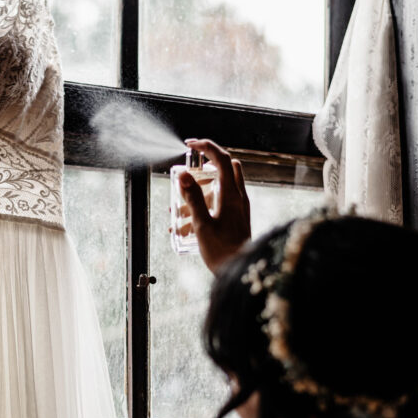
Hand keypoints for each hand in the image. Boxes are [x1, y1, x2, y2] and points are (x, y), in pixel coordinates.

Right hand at [178, 139, 250, 272]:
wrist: (240, 273)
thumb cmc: (223, 251)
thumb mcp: (202, 224)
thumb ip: (192, 197)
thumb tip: (182, 174)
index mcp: (231, 194)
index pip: (221, 158)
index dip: (206, 146)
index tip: (189, 145)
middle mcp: (238, 197)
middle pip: (223, 169)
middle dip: (202, 169)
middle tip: (185, 178)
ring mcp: (238, 208)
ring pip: (218, 188)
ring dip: (198, 194)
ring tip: (176, 214)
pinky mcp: (236, 219)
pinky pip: (218, 204)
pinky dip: (202, 208)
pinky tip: (184, 227)